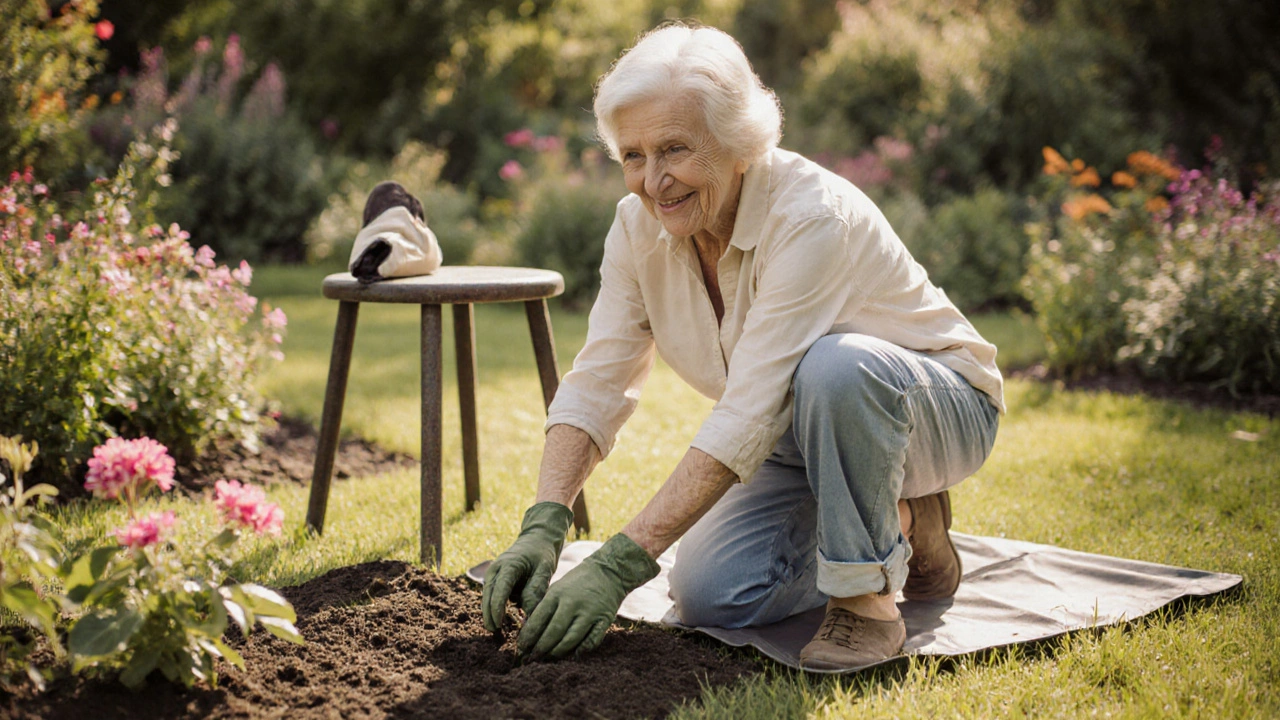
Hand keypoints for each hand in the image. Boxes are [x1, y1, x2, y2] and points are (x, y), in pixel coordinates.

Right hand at [481, 502, 574, 632]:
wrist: (537, 538)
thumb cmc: (542, 554)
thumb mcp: (544, 569)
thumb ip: (536, 590)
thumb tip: (528, 614)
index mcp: (508, 564)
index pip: (499, 589)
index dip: (496, 608)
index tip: (498, 624)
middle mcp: (496, 568)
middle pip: (488, 594)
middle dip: (489, 613)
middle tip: (494, 632)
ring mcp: (494, 573)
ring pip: (487, 595)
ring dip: (490, 611)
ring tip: (495, 630)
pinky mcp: (496, 578)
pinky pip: (492, 594)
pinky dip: (494, 606)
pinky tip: (500, 620)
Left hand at [517, 533, 658, 657]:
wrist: (608, 571)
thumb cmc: (576, 583)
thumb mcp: (556, 588)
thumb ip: (543, 607)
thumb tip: (528, 630)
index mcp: (557, 593)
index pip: (538, 619)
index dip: (528, 636)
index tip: (521, 647)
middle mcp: (573, 603)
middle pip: (553, 632)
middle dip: (540, 648)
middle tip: (532, 658)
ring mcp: (590, 612)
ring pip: (571, 640)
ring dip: (557, 652)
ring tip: (549, 658)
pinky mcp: (605, 620)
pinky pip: (592, 641)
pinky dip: (581, 650)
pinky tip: (573, 655)